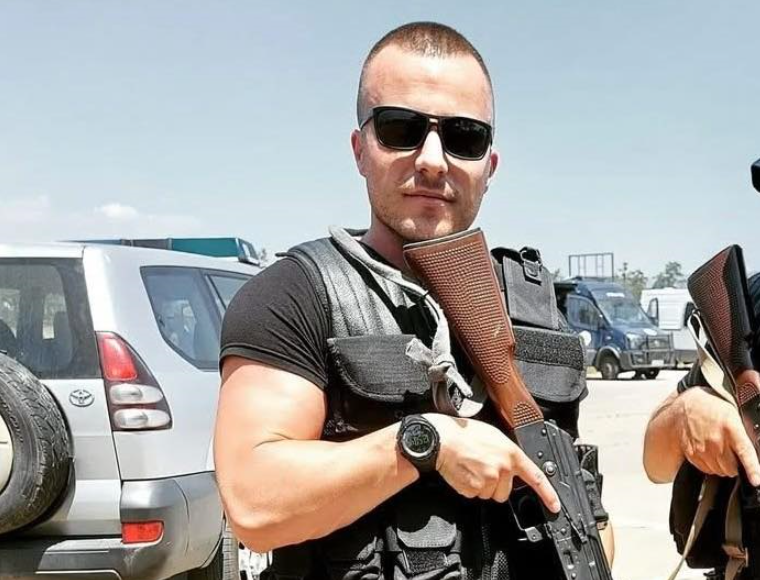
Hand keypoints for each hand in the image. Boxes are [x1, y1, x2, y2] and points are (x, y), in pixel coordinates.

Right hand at [423, 414, 560, 512]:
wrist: (442, 439)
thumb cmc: (464, 433)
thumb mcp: (494, 436)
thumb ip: (508, 452)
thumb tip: (513, 464)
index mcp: (511, 453)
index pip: (535, 477)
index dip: (547, 493)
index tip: (554, 505)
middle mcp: (502, 468)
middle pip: (506, 491)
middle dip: (495, 484)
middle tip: (483, 467)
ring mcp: (488, 480)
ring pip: (489, 494)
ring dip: (481, 486)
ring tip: (472, 467)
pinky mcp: (473, 489)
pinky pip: (475, 495)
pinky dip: (469, 487)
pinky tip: (465, 473)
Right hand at [675, 386, 759, 485]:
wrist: (682, 407)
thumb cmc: (712, 406)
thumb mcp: (734, 406)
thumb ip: (749, 414)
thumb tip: (756, 386)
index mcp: (730, 426)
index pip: (745, 452)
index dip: (752, 469)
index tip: (756, 480)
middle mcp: (716, 440)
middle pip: (733, 467)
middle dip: (736, 462)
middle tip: (732, 449)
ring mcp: (702, 449)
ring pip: (721, 470)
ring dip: (723, 464)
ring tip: (720, 448)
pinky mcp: (692, 454)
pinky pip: (707, 469)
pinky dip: (711, 464)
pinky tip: (710, 450)